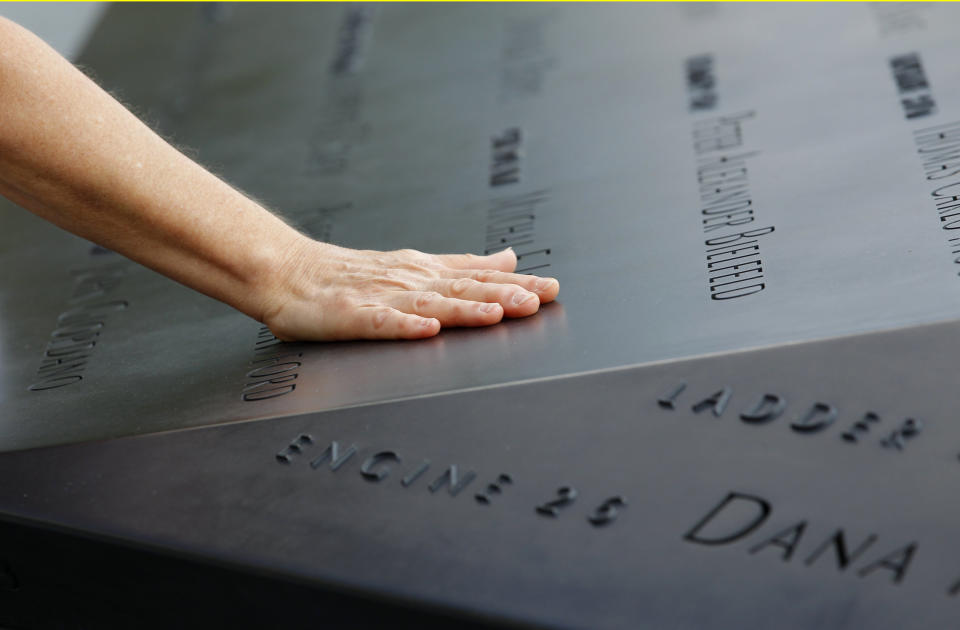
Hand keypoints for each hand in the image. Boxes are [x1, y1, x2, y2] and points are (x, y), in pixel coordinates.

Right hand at [261, 240, 558, 340]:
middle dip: (500, 295)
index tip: (550, 289)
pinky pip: (380, 323)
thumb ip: (465, 265)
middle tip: (535, 301)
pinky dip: (404, 326)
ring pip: (428, 304)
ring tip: (494, 314)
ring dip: (463, 309)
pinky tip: (426, 330)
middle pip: (461, 288)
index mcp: (425, 272)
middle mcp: (409, 281)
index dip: (515, 283)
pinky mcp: (351, 316)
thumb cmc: (351, 274)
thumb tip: (509, 259)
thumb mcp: (417, 264)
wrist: (290, 273)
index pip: (477, 276)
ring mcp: (380, 298)